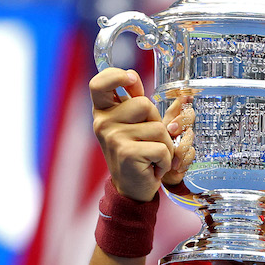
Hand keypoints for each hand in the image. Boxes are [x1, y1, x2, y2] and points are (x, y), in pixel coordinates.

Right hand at [89, 67, 194, 201]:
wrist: (131, 189)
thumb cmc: (136, 153)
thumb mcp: (134, 124)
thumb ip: (135, 101)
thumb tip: (135, 76)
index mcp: (103, 112)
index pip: (98, 84)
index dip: (115, 75)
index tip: (131, 78)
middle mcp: (103, 123)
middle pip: (145, 104)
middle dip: (156, 123)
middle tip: (148, 141)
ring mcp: (114, 138)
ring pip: (158, 128)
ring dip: (165, 145)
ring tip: (152, 156)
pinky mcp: (127, 153)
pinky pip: (162, 148)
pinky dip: (166, 160)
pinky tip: (153, 167)